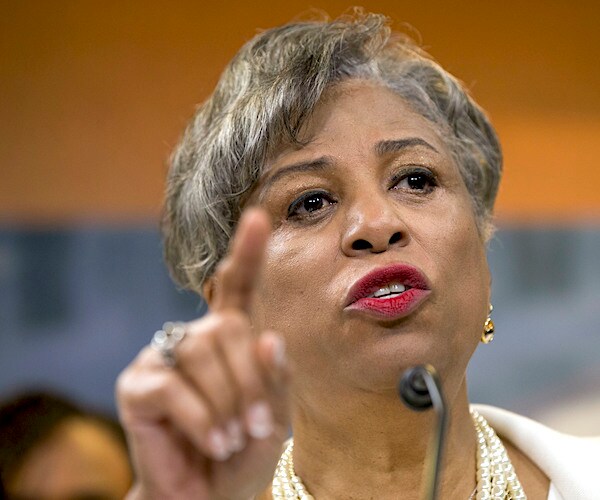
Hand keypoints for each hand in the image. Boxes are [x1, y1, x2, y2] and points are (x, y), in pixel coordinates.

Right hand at [116, 209, 288, 499]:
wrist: (207, 495)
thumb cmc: (241, 452)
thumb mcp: (272, 417)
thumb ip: (274, 378)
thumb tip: (269, 338)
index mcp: (229, 336)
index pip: (238, 286)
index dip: (248, 252)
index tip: (260, 217)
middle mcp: (194, 337)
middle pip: (226, 330)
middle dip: (249, 381)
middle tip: (257, 426)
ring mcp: (161, 357)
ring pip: (201, 352)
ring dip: (227, 401)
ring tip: (233, 437)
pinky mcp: (136, 384)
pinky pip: (174, 387)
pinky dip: (202, 419)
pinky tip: (212, 441)